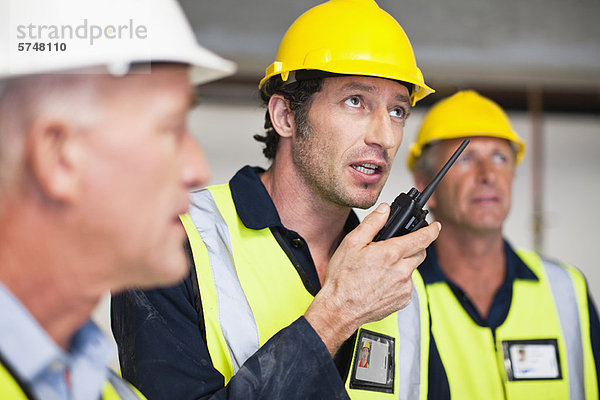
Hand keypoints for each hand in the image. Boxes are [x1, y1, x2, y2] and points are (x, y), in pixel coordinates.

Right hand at [304, 203, 439, 354]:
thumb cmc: (343, 279)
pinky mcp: (402, 300)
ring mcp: (404, 288)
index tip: (435, 226)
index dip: (432, 229)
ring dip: (403, 265)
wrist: (340, 309)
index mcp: (391, 254)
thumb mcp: (352, 243)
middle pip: (420, 253)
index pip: (423, 238)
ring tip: (381, 268)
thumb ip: (372, 223)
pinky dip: (399, 281)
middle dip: (414, 246)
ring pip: (412, 270)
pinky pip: (407, 285)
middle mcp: (402, 271)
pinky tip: (382, 282)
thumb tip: (385, 210)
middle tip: (396, 247)